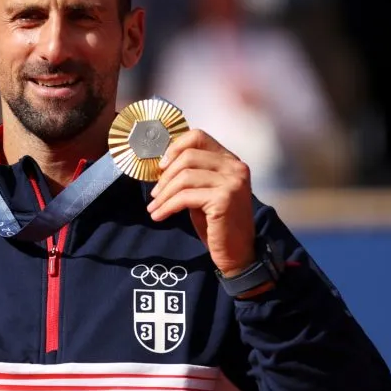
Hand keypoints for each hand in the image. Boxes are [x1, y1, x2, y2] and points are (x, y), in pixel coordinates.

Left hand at [146, 129, 255, 277]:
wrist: (236, 253)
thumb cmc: (217, 223)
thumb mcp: (203, 191)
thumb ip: (191, 174)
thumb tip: (161, 164)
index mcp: (230, 160)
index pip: (199, 136)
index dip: (175, 148)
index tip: (161, 167)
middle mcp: (235, 167)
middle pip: (188, 156)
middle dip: (165, 176)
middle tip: (154, 194)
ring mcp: (232, 182)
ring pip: (184, 177)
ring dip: (163, 194)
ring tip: (154, 207)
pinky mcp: (224, 198)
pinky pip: (185, 196)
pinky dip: (167, 206)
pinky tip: (159, 216)